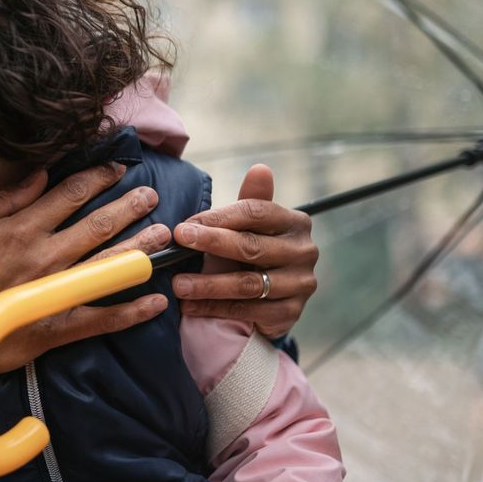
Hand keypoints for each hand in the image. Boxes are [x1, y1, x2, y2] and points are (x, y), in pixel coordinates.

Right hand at [0, 163, 170, 373]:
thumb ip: (2, 200)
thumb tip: (39, 176)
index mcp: (21, 229)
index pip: (71, 195)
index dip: (99, 178)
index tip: (119, 169)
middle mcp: (46, 257)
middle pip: (99, 225)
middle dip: (130, 207)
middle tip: (152, 195)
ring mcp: (56, 293)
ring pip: (110, 265)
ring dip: (140, 248)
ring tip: (164, 234)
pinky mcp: (59, 327)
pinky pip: (104, 318)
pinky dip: (133, 311)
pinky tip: (156, 301)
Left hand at [170, 164, 317, 338]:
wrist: (270, 297)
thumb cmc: (255, 250)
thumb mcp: (251, 224)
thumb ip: (251, 200)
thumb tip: (259, 168)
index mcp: (296, 222)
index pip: (256, 213)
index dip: (218, 219)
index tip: (184, 225)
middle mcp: (304, 251)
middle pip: (252, 247)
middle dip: (211, 244)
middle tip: (178, 243)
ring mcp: (301, 284)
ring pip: (248, 283)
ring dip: (208, 284)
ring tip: (178, 284)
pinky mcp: (291, 313)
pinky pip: (248, 311)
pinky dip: (215, 308)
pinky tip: (189, 305)